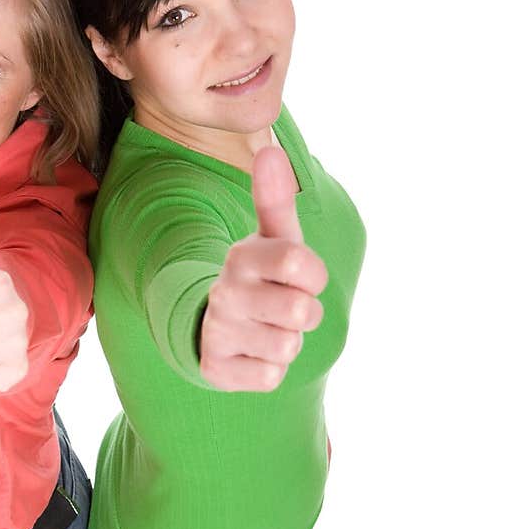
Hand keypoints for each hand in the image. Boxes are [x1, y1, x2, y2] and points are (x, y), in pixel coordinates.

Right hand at [198, 144, 327, 391]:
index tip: (302, 277)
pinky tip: (253, 353)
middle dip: (304, 314)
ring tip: (268, 329)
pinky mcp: (215, 369)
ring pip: (287, 347)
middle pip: (301, 312)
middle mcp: (225, 292)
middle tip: (285, 307)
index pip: (301, 265)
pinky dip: (270, 369)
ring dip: (288, 343)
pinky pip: (270, 377)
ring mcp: (218, 331)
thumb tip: (269, 151)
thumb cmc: (261, 277)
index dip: (314, 276)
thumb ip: (276, 199)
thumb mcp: (274, 239)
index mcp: (243, 256)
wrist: (214, 325)